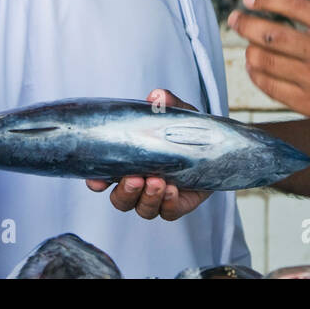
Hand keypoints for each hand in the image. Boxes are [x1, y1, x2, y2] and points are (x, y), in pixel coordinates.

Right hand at [85, 89, 212, 220]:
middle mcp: (138, 184)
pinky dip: (168, 203)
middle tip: (135, 178)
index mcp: (128, 162)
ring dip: (147, 198)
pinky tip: (172, 190)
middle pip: (120, 199)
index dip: (96, 181)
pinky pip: (168, 212)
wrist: (213, 145)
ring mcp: (156, 197)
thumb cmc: (185, 130)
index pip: (103, 177)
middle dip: (125, 191)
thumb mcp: (176, 113)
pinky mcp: (176, 204)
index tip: (96, 180)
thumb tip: (156, 96)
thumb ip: (166, 103)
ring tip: (157, 181)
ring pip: (143, 208)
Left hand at [229, 0, 309, 140]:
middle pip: (270, 34)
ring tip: (246, 44)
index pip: (292, 5)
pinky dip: (256, 74)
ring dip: (249, 49)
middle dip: (245, 24)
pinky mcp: (309, 104)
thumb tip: (284, 7)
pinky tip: (254, 66)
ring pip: (265, 61)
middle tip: (235, 19)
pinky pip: (270, 87)